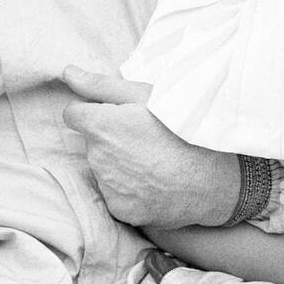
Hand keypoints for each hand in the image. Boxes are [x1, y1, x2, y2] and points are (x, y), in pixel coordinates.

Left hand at [61, 66, 238, 227]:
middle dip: (109, 138)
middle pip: (92, 142)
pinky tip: (153, 180)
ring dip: (118, 163)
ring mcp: (109, 187)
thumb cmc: (184, 128)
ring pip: (103, 168)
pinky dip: (128, 188)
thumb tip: (67, 73)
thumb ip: (101, 85)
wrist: (216, 179)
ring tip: (153, 158)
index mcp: (101, 126)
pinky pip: (115, 193)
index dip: (92, 112)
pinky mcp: (121, 210)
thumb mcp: (148, 95)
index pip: (73, 114)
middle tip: (144, 136)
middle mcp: (98, 158)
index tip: (115, 115)